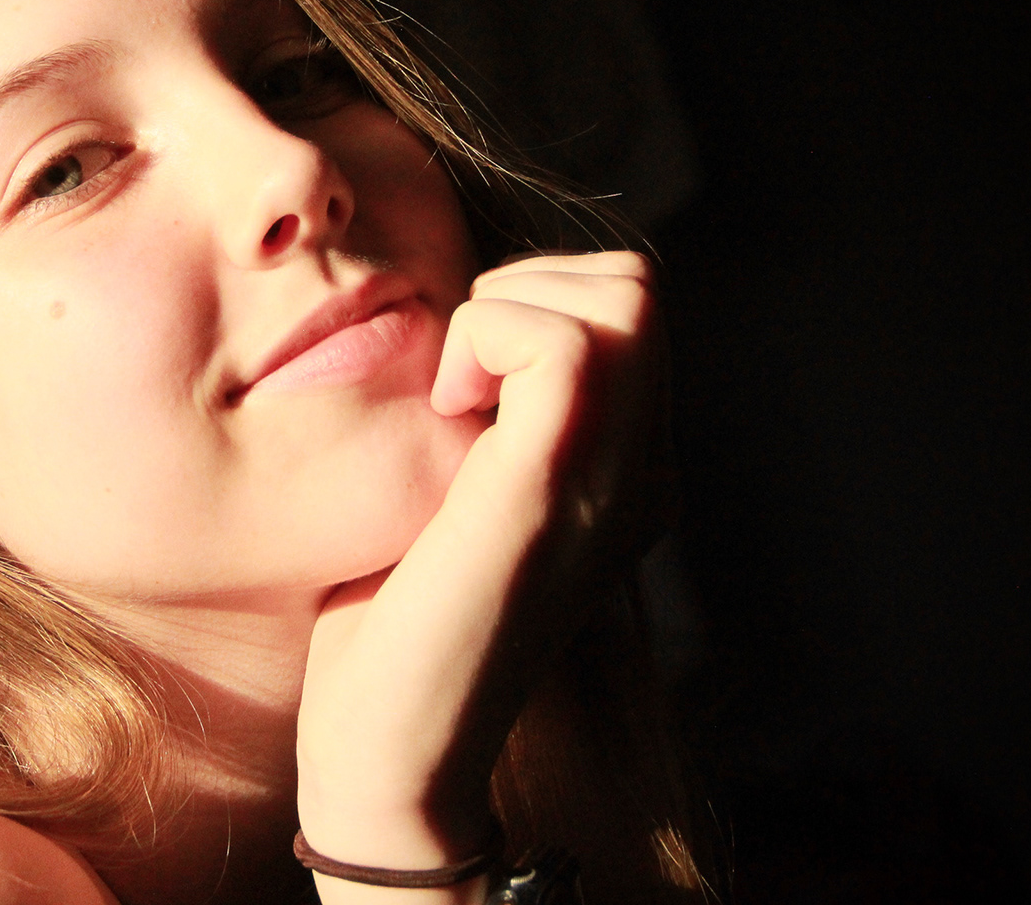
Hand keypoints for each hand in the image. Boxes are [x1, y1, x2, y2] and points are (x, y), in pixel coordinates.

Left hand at [295, 251, 670, 894]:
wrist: (389, 745)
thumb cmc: (391, 622)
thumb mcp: (454, 490)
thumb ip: (486, 418)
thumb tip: (462, 327)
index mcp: (626, 473)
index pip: (626, 310)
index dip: (531, 302)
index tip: (458, 379)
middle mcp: (641, 473)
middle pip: (637, 286)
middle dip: (528, 287)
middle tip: (458, 375)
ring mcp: (610, 480)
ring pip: (623, 296)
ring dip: (508, 308)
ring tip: (452, 395)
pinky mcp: (549, 491)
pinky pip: (563, 346)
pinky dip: (485, 337)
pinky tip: (443, 411)